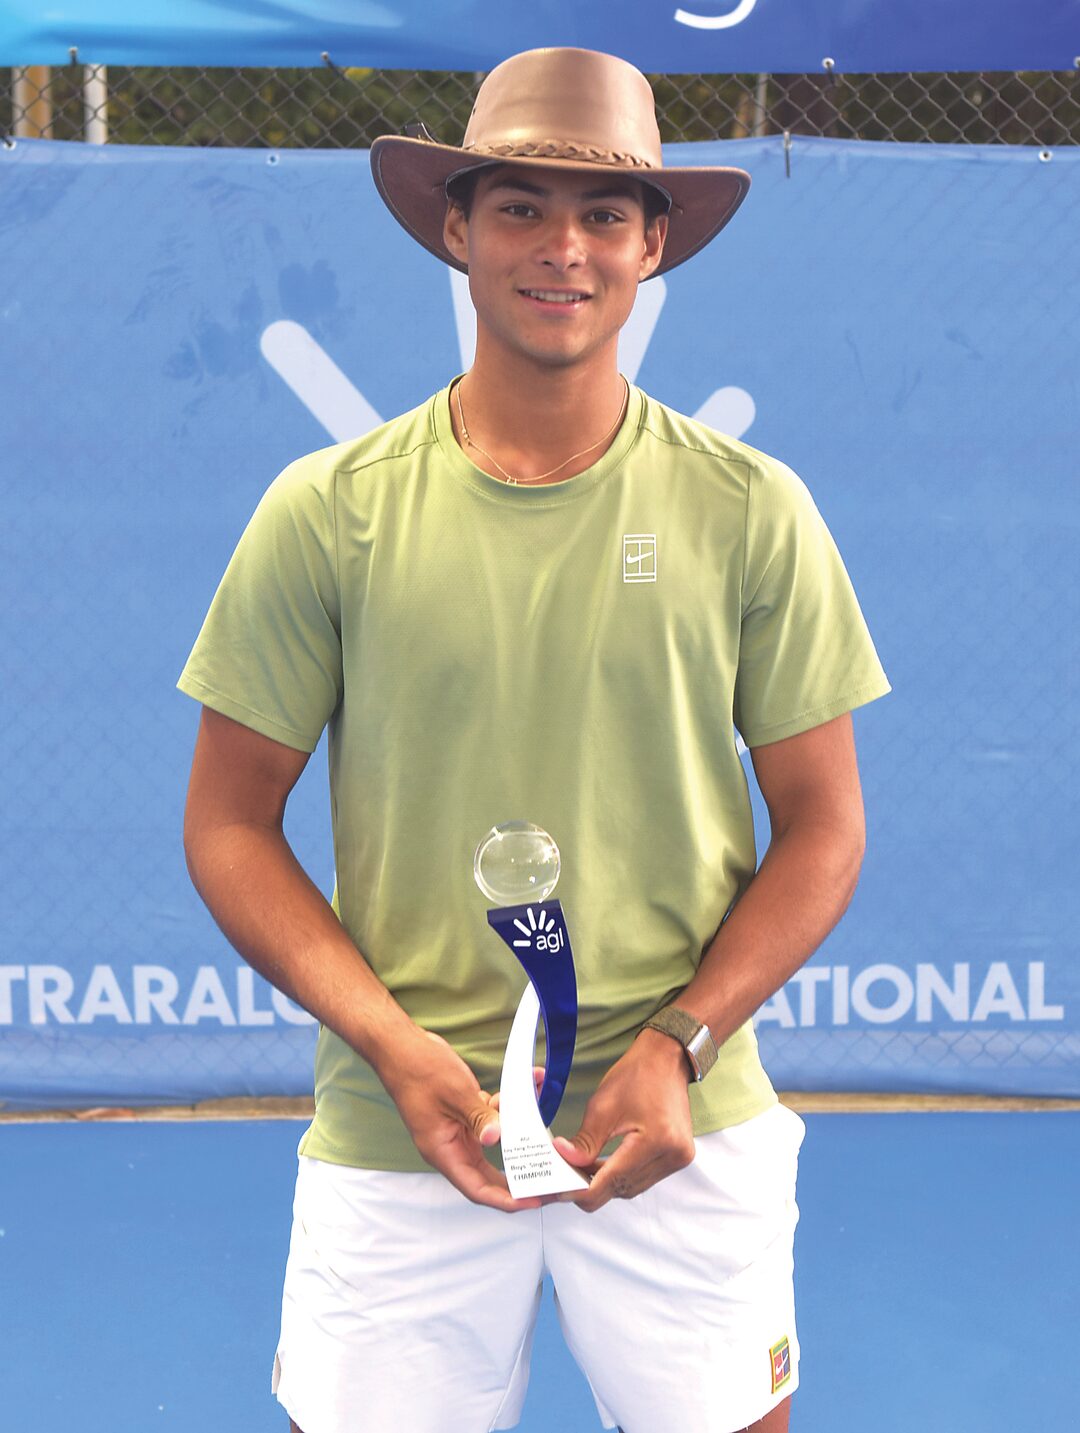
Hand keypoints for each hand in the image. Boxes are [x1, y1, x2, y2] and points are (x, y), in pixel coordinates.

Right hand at [378, 1027, 542, 1213]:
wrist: (400, 1047)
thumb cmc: (418, 1070)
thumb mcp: (454, 1093)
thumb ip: (478, 1117)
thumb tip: (496, 1138)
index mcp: (442, 1151)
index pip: (476, 1188)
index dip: (505, 1200)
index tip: (532, 1201)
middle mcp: (449, 1146)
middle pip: (488, 1174)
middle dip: (518, 1177)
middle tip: (547, 1181)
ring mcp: (456, 1130)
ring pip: (494, 1141)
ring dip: (517, 1132)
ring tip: (544, 1130)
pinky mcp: (463, 1114)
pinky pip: (490, 1118)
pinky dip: (507, 1108)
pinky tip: (528, 1088)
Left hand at [552, 1028, 695, 1212]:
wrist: (665, 1059)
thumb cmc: (638, 1075)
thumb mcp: (602, 1106)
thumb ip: (584, 1141)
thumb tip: (565, 1161)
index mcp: (655, 1140)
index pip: (611, 1182)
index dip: (581, 1190)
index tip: (559, 1190)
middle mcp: (672, 1154)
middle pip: (621, 1189)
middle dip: (591, 1186)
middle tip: (565, 1175)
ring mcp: (678, 1158)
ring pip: (632, 1188)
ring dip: (607, 1183)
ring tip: (582, 1168)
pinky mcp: (678, 1157)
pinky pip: (643, 1178)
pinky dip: (622, 1175)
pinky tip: (604, 1164)